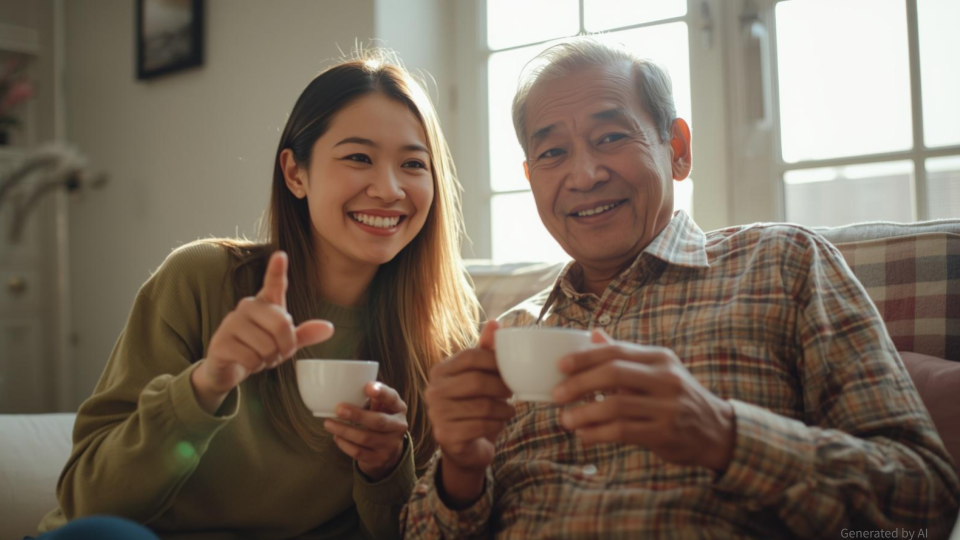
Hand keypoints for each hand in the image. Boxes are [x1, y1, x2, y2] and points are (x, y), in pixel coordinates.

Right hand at [191, 251, 334, 413]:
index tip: (281, 256)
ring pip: (266, 346)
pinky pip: (250, 358)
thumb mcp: (285, 342)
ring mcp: (231, 322)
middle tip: (276, 353)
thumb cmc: (259, 348)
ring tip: (259, 357)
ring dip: (268, 359)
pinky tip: (246, 362)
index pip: (273, 283)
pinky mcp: (220, 341)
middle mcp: (247, 306)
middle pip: (282, 324)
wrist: (229, 367)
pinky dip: (254, 366)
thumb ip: (305, 334)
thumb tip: (329, 328)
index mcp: (265, 303)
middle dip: (285, 347)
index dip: (277, 270)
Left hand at [323, 382, 408, 481]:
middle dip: (357, 415)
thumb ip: (373, 397)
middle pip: (378, 421)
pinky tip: (336, 436)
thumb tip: (348, 386)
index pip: (392, 399)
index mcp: (399, 409)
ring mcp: (390, 445)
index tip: (367, 386)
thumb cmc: (382, 419)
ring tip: (328, 423)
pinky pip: (359, 452)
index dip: (382, 393)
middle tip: (338, 409)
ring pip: (365, 438)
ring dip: (344, 430)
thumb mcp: (382, 407)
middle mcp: (398, 427)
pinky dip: (344, 444)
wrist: (390, 450)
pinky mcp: (379, 459)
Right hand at [425, 321, 514, 506]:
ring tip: (509, 409)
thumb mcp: (480, 377)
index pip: (470, 356)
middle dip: (501, 386)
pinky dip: (497, 423)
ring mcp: (436, 414)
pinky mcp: (445, 435)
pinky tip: (500, 421)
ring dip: (503, 408)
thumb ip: (485, 352)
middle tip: (513, 391)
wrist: (465, 447)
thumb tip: (494, 323)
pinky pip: (481, 425)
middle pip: (476, 381)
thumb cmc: (474, 406)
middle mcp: (433, 391)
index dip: (495, 360)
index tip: (511, 368)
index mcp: (440, 371)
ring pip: (482, 405)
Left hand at [553, 330, 735, 471]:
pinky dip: (597, 433)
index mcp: (659, 358)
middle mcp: (665, 379)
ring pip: (615, 406)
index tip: (560, 365)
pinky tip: (584, 434)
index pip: (616, 351)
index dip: (585, 357)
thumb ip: (626, 355)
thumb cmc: (677, 397)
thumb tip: (594, 333)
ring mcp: (666, 407)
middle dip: (579, 384)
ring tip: (565, 419)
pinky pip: (622, 431)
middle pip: (613, 375)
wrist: (717, 430)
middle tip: (556, 394)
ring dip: (584, 413)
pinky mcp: (664, 433)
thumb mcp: (658, 370)